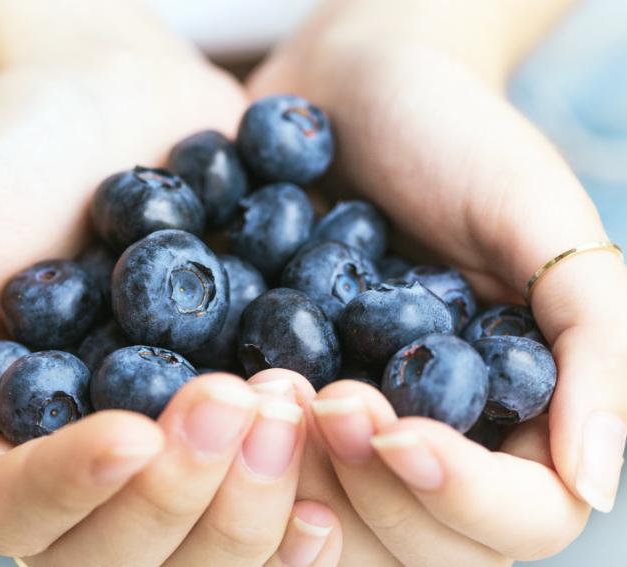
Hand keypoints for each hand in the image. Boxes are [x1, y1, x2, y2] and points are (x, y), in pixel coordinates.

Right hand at [0, 14, 336, 563]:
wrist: (111, 91)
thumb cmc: (0, 158)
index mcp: (1, 445)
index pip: (28, 515)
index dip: (82, 488)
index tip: (133, 431)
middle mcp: (90, 467)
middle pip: (130, 552)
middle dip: (184, 492)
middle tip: (234, 399)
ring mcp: (173, 447)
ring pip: (212, 541)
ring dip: (254, 492)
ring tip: (285, 398)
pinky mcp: (243, 414)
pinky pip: (281, 484)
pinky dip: (316, 478)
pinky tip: (336, 436)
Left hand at [248, 1, 626, 564]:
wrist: (345, 90)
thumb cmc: (453, 137)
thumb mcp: (538, 215)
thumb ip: (593, 337)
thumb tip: (594, 477)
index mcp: (513, 413)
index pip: (516, 519)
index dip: (459, 496)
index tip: (394, 429)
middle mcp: (428, 437)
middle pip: (411, 545)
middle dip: (363, 487)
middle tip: (321, 396)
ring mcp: (344, 426)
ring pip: (321, 525)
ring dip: (288, 477)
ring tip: (262, 386)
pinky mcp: (275, 398)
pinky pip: (252, 463)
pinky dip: (230, 449)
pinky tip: (212, 391)